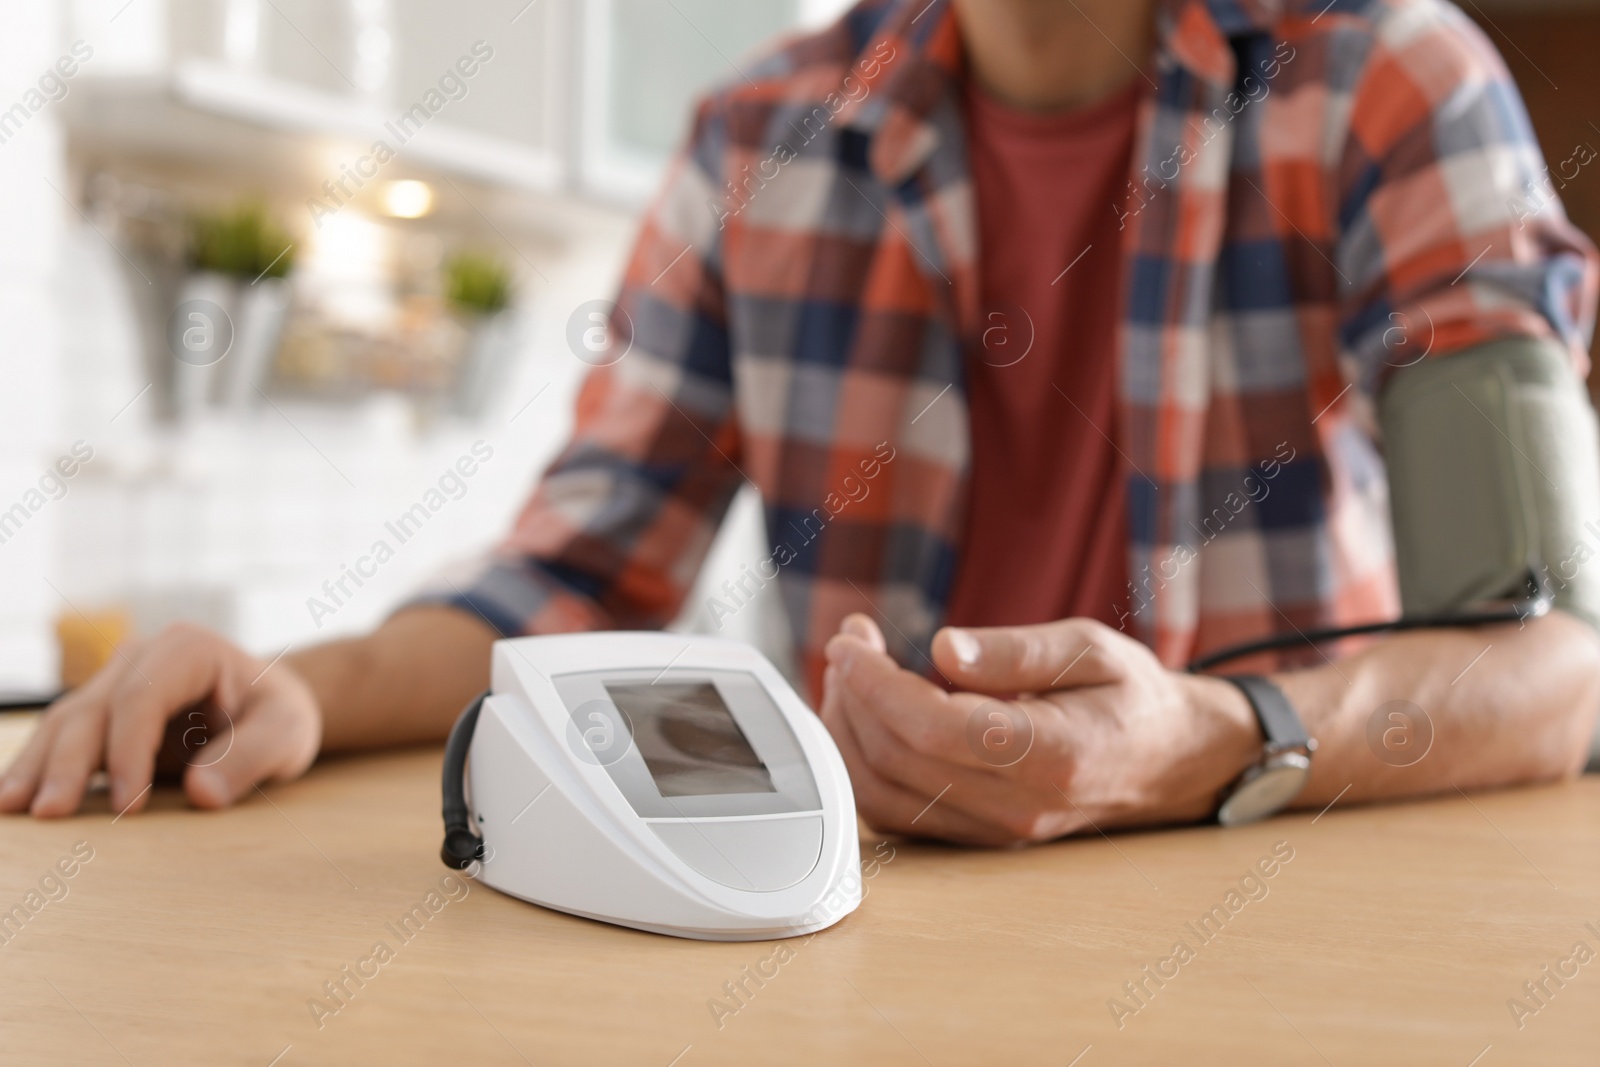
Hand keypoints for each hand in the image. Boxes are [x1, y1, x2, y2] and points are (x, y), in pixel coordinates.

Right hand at [0, 623, 320, 817]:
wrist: (266, 710)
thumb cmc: (279, 717)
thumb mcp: (288, 734)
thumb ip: (251, 758)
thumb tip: (201, 794)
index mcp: (187, 649)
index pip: (141, 699)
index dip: (128, 752)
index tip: (127, 806)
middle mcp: (141, 657)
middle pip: (92, 710)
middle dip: (66, 763)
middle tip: (48, 813)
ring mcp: (115, 683)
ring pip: (65, 723)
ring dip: (35, 767)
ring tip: (9, 809)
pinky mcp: (101, 714)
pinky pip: (63, 740)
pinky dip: (38, 768)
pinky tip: (14, 800)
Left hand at [819, 614, 1260, 845]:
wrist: (1168, 761)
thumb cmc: (1129, 696)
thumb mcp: (1088, 648)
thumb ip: (1015, 651)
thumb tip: (941, 649)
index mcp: (1052, 755)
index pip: (936, 729)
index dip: (877, 684)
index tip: (851, 641)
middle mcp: (1019, 805)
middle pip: (898, 760)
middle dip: (854, 695)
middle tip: (849, 643)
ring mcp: (995, 831)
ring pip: (882, 797)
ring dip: (848, 732)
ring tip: (851, 675)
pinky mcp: (976, 838)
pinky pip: (894, 814)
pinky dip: (862, 765)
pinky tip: (867, 715)